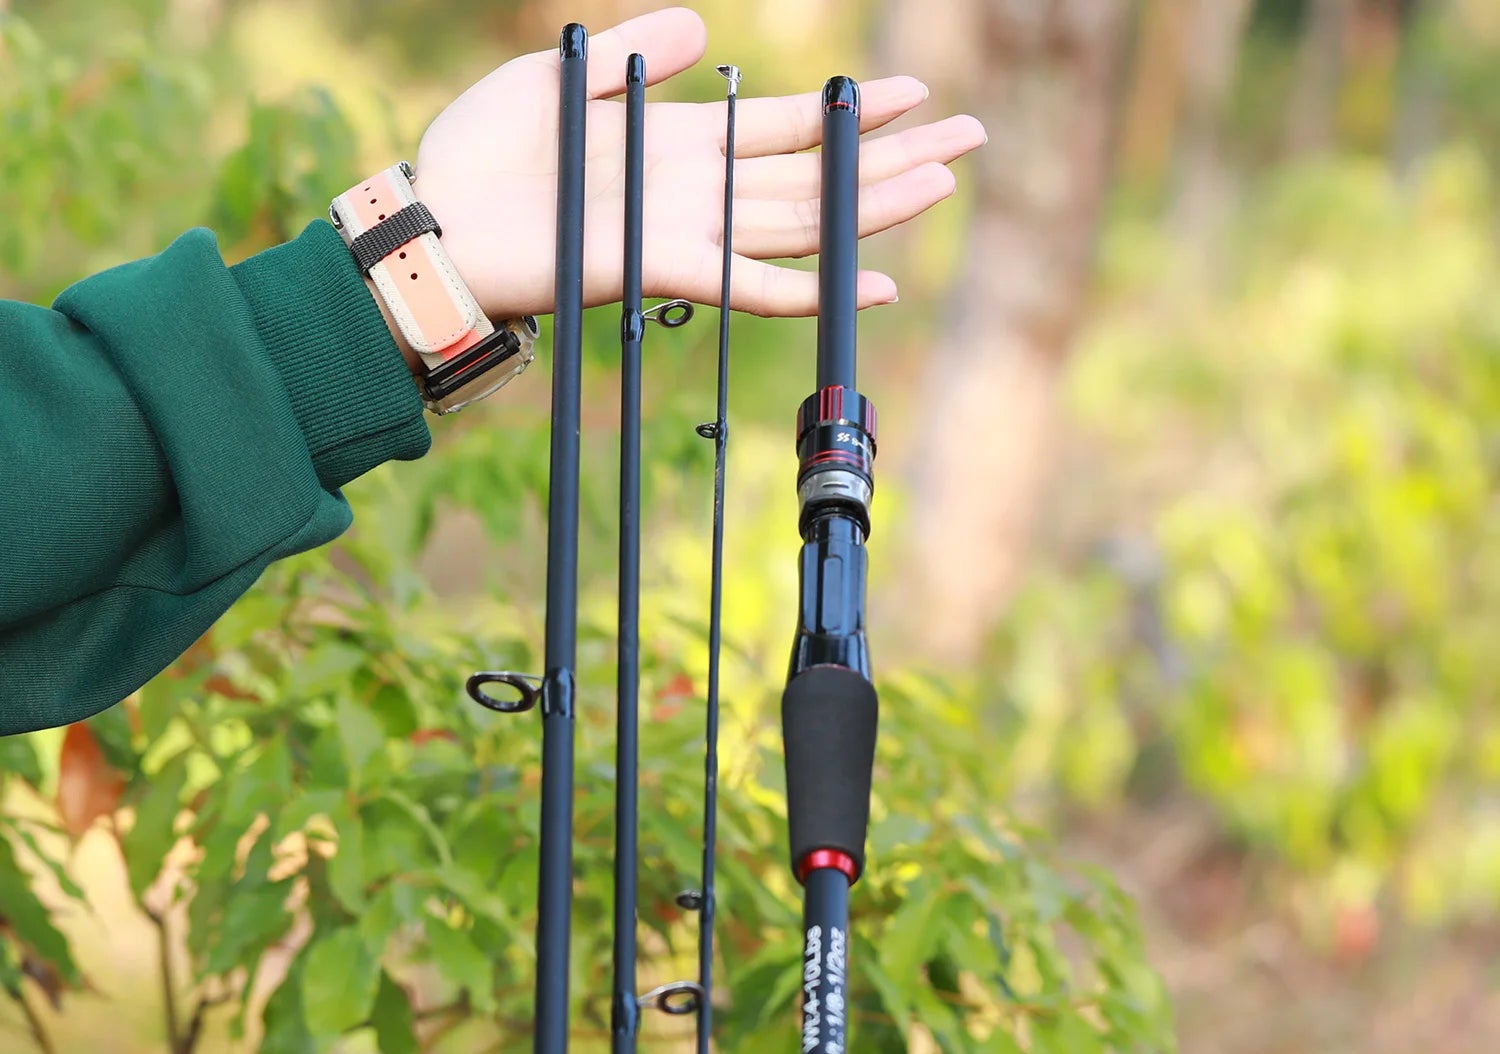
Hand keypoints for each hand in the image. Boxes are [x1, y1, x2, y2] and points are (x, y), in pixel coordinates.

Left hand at [408, 6, 984, 321]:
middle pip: (816, 174)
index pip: (783, 126)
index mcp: (679, 141)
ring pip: (806, 219)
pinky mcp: (672, 270)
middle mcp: (699, 190)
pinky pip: (760, 283)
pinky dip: (817, 284)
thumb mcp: (565, 70)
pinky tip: (877, 280)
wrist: (440, 224)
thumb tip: (703, 26)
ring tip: (947, 179)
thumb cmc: (484, 153)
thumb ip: (640, 52)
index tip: (912, 93)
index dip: (848, 112)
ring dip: (879, 203)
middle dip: (893, 156)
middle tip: (968, 136)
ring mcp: (692, 233)